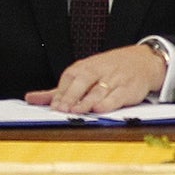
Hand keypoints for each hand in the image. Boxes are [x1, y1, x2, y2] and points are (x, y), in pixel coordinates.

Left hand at [26, 43, 167, 113]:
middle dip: (72, 96)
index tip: (54, 105)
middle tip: (62, 109)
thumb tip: (30, 99)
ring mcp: (114, 79)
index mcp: (86, 66)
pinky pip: (117, 96)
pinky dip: (107, 104)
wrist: (143, 62)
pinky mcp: (128, 89)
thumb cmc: (109, 70)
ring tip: (75, 112)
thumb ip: (58, 90)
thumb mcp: (83, 74)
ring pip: (98, 90)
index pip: (70, 77)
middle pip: (82, 82)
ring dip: (86, 101)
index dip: (62, 92)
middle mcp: (99, 71)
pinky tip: (98, 110)